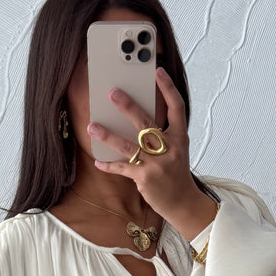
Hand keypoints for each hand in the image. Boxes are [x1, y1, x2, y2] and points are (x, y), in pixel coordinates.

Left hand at [87, 67, 216, 241]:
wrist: (183, 203)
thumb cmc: (176, 175)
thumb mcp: (177, 151)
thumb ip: (163, 135)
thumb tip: (138, 118)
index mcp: (180, 138)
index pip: (176, 107)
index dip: (168, 88)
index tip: (158, 72)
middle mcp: (170, 149)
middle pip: (146, 123)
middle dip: (128, 106)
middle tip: (113, 93)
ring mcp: (157, 164)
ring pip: (128, 145)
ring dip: (108, 135)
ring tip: (92, 127)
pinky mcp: (145, 178)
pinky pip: (123, 168)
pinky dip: (109, 165)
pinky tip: (98, 161)